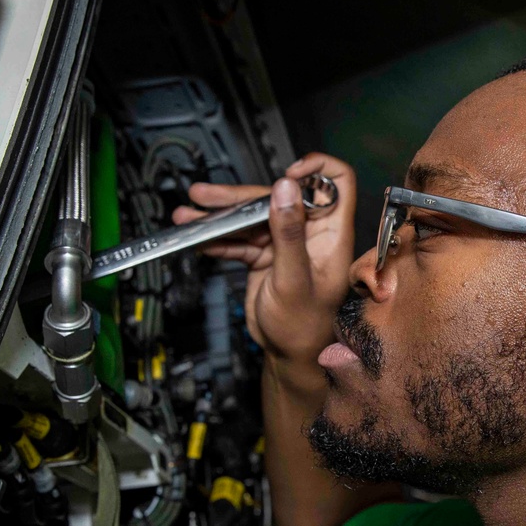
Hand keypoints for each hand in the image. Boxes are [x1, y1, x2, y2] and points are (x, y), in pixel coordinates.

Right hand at [172, 153, 356, 365]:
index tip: (287, 174)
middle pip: (279, 196)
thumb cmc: (304, 328)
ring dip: (219, 216)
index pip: (336, 183)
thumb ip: (289, 234)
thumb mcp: (294, 279)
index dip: (315, 170)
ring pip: (253, 217)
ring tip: (188, 215)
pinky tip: (196, 236)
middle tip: (206, 195)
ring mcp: (285, 243)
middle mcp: (309, 233)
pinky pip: (239, 238)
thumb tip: (287, 189)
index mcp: (330, 234)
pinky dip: (217, 237)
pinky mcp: (265, 255)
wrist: (288, 356)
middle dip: (241, 195)